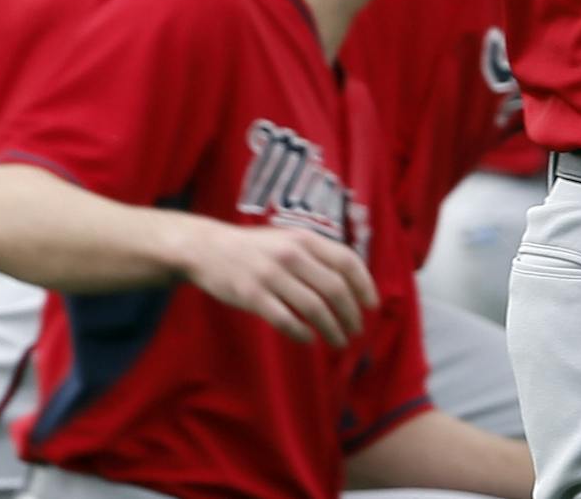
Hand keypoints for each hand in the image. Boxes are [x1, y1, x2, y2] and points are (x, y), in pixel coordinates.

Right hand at [173, 218, 378, 347]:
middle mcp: (292, 255)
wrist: (208, 249)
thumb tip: (350, 281)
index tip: (372, 305)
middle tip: (357, 329)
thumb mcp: (288, 239)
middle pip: (335, 288)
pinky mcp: (252, 296)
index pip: (347, 261)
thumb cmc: (255, 248)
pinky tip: (309, 339)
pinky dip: (302, 333)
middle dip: (351, 313)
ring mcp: (271, 276)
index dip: (364, 285)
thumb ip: (316, 254)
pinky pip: (285, 320)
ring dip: (332, 328)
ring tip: (340, 340)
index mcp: (305, 239)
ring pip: (314, 308)